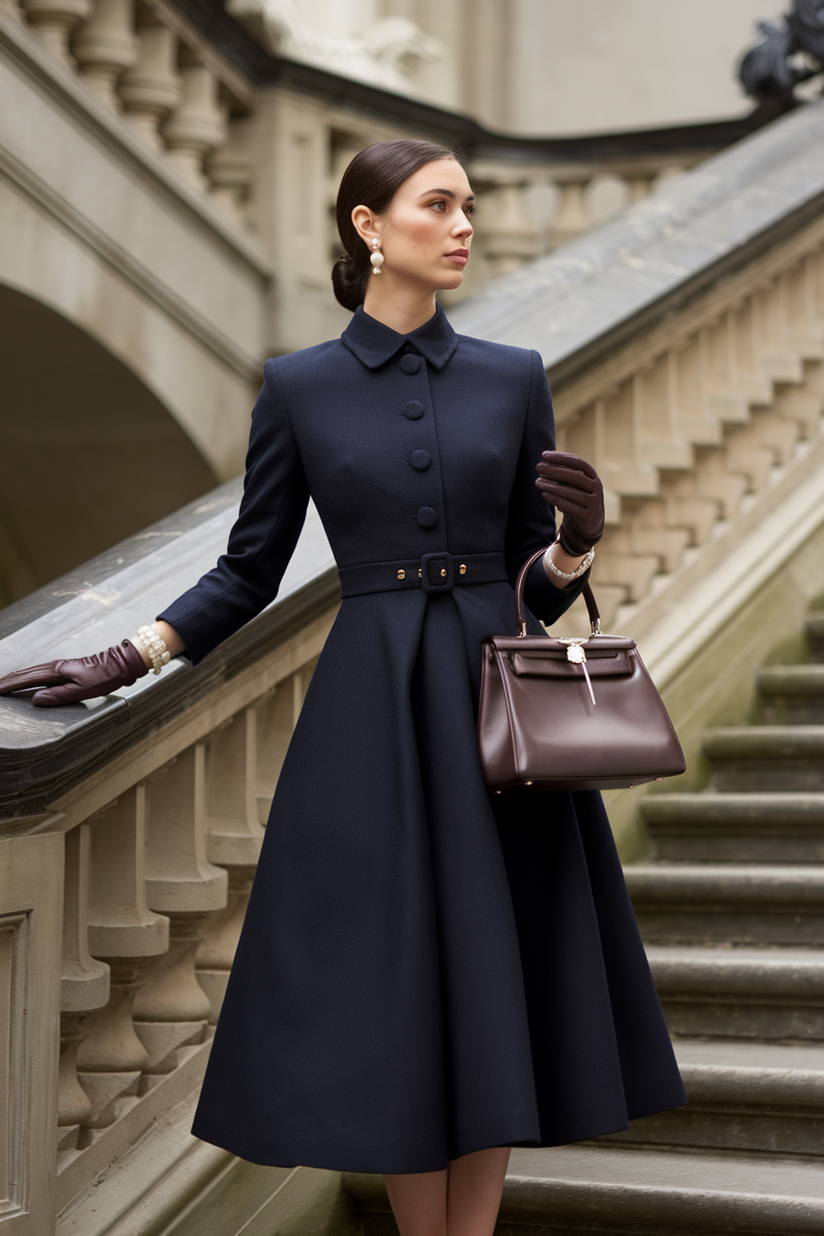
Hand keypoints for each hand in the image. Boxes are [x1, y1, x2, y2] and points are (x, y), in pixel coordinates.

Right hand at [0, 640, 147, 706]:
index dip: (9, 685)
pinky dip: (29, 676)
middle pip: (26, 673)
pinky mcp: (66, 669)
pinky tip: (28, 681)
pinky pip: (41, 672)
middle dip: (8, 680)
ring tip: (4, 683)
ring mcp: (60, 666)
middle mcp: (56, 666)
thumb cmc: (104, 677)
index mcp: (57, 671)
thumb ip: (57, 696)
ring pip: (32, 671)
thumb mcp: (82, 691)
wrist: (120, 663)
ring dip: (16, 677)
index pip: (27, 679)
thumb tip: (34, 699)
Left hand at [535, 451, 604, 556]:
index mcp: (593, 477)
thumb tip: (544, 462)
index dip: (561, 458)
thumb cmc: (578, 499)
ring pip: (572, 492)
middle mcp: (596, 488)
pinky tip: (544, 494)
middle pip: (575, 476)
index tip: (544, 455)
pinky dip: (556, 500)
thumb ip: (564, 475)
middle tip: (538, 467)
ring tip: (538, 482)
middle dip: (555, 470)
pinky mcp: (587, 517)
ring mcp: (594, 503)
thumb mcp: (575, 485)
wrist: (590, 524)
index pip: (579, 462)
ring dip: (553, 486)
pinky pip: (570, 507)